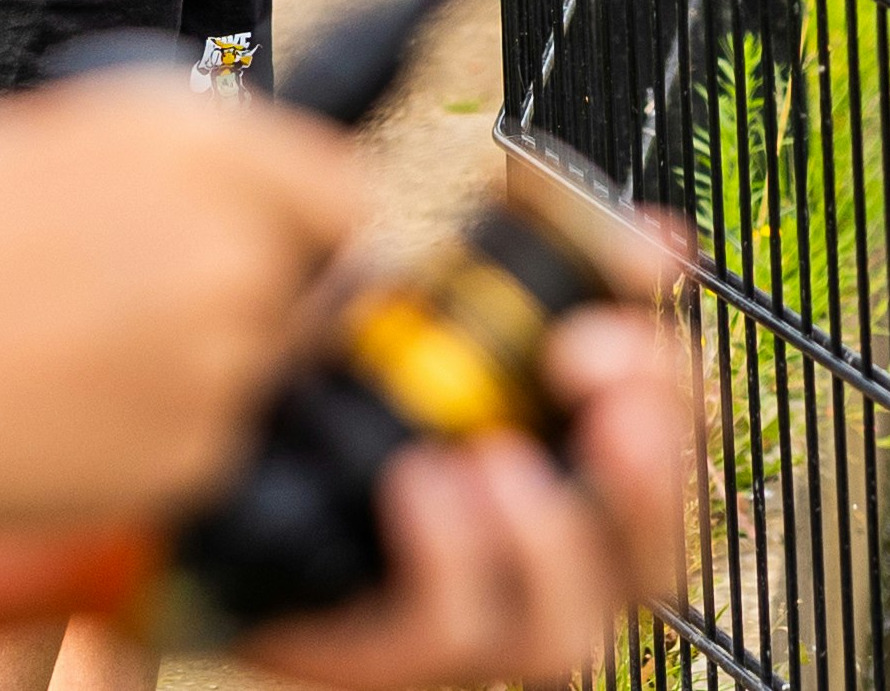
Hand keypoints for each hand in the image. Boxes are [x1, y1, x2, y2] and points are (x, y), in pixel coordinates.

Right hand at [0, 76, 364, 525]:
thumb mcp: (46, 141)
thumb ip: (170, 159)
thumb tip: (245, 186)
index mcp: (201, 144)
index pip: (342, 193)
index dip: (314, 228)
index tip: (282, 248)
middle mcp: (234, 245)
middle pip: (305, 289)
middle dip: (248, 302)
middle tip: (138, 316)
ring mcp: (223, 359)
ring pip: (255, 370)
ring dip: (197, 371)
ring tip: (75, 361)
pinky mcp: (195, 458)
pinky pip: (208, 446)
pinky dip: (156, 439)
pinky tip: (63, 415)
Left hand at [242, 305, 698, 689]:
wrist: (211, 473)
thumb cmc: (346, 393)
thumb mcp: (443, 316)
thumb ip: (541, 274)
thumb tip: (660, 240)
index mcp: (572, 477)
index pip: (677, 454)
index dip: (678, 384)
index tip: (629, 306)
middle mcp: (544, 566)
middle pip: (658, 561)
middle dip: (649, 471)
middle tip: (592, 373)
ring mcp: (476, 624)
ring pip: (570, 631)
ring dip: (552, 538)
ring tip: (496, 454)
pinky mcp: (390, 656)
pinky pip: (450, 637)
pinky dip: (451, 559)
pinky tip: (419, 481)